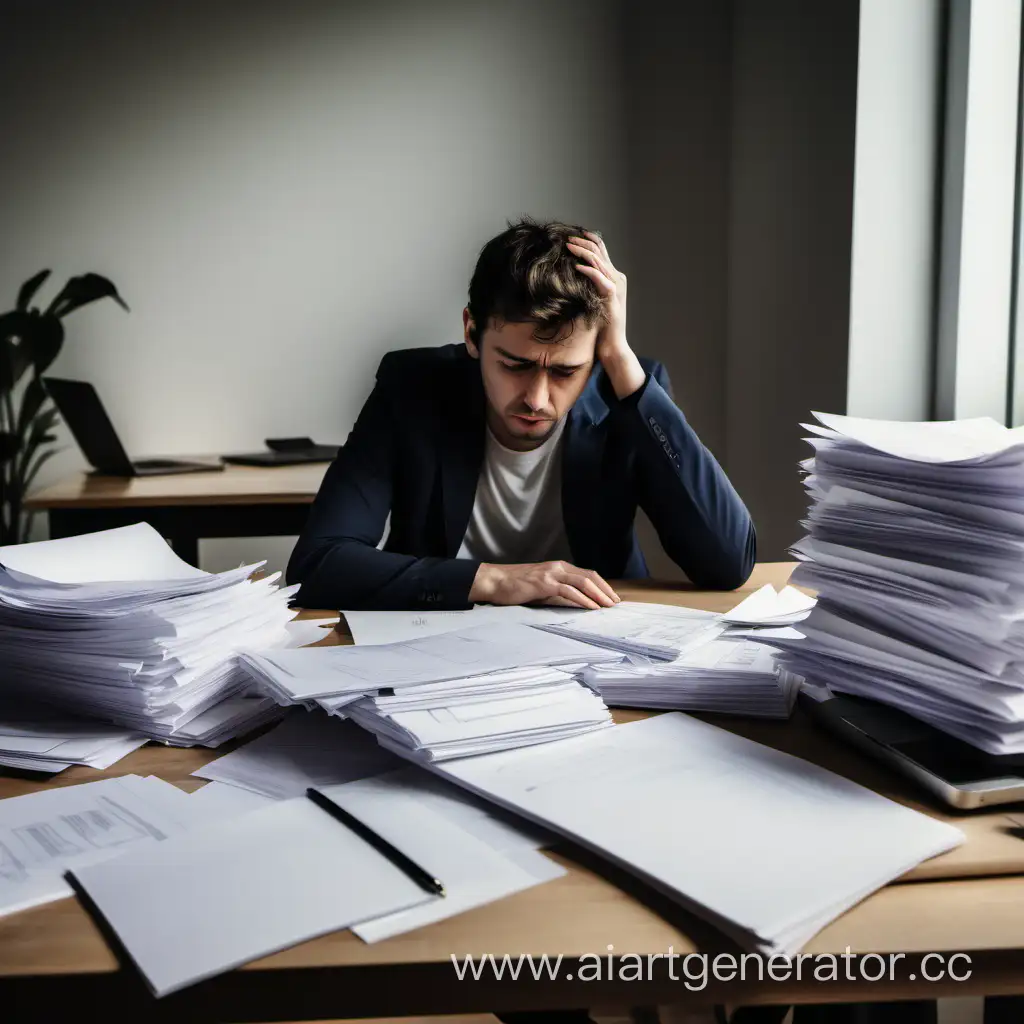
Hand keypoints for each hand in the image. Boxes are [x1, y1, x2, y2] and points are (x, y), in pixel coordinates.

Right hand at [470, 560, 620, 609]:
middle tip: (616, 603)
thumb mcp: (542, 587)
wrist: (495, 582)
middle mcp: (558, 567)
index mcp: (559, 567)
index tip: (612, 597)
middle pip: (590, 576)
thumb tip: (578, 602)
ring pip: (582, 582)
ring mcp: (551, 574)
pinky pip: (569, 591)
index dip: (602, 585)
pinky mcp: (544, 583)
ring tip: (608, 607)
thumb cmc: (517, 586)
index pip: (588, 574)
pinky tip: (591, 607)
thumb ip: (559, 591)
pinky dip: (583, 599)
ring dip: (598, 595)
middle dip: (605, 590)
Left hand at [567, 231, 644, 397]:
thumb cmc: (599, 325)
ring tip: (568, 245)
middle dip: (582, 241)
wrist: (612, 345)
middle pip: (600, 250)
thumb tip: (568, 276)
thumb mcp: (591, 300)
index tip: (571, 234)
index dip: (587, 239)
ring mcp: (616, 286)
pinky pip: (600, 278)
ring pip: (599, 260)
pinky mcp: (613, 297)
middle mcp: (617, 278)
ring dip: (583, 251)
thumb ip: (585, 286)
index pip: (601, 250)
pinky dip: (588, 270)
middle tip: (566, 237)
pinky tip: (576, 266)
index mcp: (612, 277)